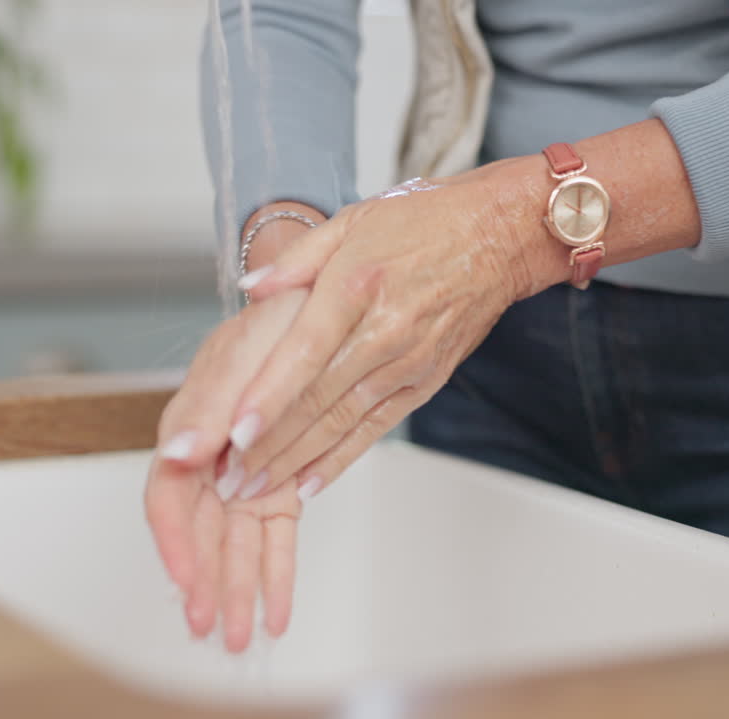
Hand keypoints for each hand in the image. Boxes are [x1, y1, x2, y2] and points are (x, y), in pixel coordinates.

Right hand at [146, 289, 311, 652]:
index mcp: (190, 425)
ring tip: (242, 636)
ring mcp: (243, 473)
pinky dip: (276, 572)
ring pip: (235, 543)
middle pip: (200, 532)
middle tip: (213, 628)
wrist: (317, 305)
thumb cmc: (275, 319)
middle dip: (207, 583)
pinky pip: (274, 536)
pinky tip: (277, 609)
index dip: (175, 542)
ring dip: (238, 589)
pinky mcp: (277, 483)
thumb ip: (209, 406)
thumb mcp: (244, 352)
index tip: (188, 579)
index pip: (169, 496)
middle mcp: (211, 457)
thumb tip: (178, 452)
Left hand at [217, 164, 546, 501]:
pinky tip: (307, 482)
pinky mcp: (424, 382)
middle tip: (227, 477)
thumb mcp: (353, 220)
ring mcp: (407, 362)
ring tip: (253, 488)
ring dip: (295, 460)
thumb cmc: (426, 222)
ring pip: (342, 422)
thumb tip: (251, 287)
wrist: (500, 236)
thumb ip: (297, 259)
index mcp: (357, 285)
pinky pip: (375, 429)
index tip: (236, 430)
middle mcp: (385, 330)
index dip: (269, 396)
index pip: (305, 352)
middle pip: (317, 399)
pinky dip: (339, 458)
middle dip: (269, 444)